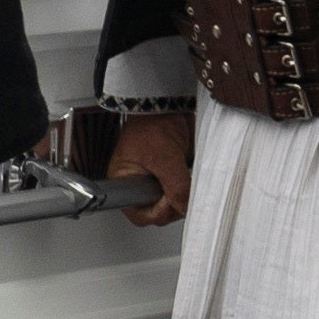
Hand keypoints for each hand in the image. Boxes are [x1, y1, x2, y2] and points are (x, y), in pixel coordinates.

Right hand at [105, 108, 191, 228]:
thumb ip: (176, 186)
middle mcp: (141, 185)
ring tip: (187, 176)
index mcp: (126, 183)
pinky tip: (192, 175)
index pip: (140, 215)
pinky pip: (185, 191)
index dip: (158, 212)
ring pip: (175, 203)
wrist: (168, 104)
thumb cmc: (151, 123)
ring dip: (185, 194)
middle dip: (174, 203)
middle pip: (160, 212)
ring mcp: (158, 181)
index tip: (171, 199)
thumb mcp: (163, 157)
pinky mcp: (174, 175)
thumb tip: (185, 207)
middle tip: (183, 187)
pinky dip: (192, 187)